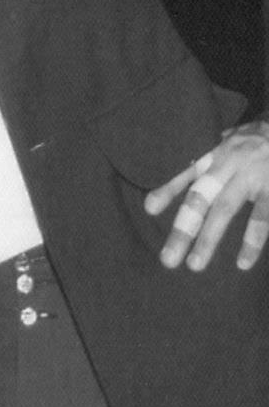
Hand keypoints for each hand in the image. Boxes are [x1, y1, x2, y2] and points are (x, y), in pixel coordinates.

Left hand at [144, 121, 268, 271]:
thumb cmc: (258, 141)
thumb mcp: (230, 143)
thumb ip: (205, 165)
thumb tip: (178, 180)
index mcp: (217, 156)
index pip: (188, 175)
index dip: (169, 190)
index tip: (149, 209)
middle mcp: (230, 164)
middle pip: (201, 197)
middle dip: (183, 227)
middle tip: (168, 259)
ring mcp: (253, 177)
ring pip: (225, 208)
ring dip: (209, 237)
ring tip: (195, 265)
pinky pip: (262, 217)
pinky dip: (253, 240)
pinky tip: (243, 262)